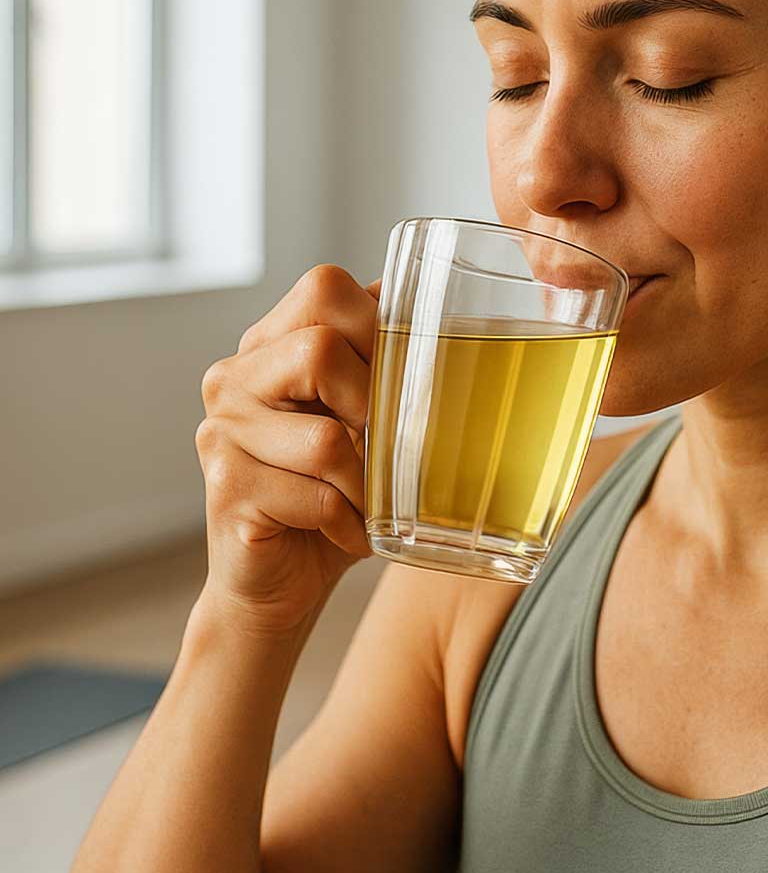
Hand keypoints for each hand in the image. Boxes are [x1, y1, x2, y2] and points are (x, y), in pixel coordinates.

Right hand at [194, 264, 381, 634]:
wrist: (277, 584)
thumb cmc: (330, 495)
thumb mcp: (363, 421)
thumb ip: (381, 363)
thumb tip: (440, 312)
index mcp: (268, 345)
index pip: (325, 288)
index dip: (378, 328)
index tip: (399, 381)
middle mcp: (233, 377)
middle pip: (320, 348)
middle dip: (374, 405)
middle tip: (387, 446)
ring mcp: (222, 431)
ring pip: (326, 437)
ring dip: (367, 482)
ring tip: (368, 503)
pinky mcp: (225, 486)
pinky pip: (316, 495)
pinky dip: (349, 522)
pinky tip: (346, 532)